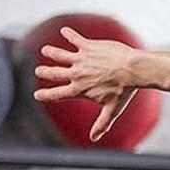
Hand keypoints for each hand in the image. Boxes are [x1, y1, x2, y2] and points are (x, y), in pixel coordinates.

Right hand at [32, 26, 137, 141]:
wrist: (132, 70)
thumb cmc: (124, 91)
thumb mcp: (112, 110)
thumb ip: (102, 124)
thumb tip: (94, 139)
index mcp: (80, 90)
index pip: (58, 94)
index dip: (46, 95)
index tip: (37, 95)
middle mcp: (77, 74)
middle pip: (55, 73)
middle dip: (45, 72)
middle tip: (38, 71)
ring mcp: (81, 59)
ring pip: (60, 54)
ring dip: (52, 52)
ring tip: (45, 50)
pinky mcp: (88, 46)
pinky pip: (75, 39)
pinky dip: (69, 34)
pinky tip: (65, 31)